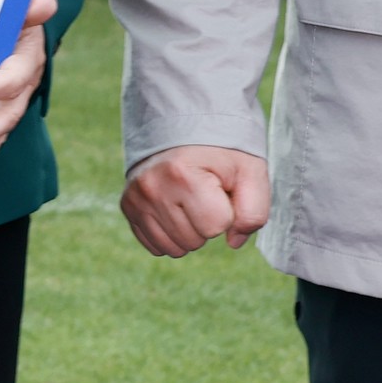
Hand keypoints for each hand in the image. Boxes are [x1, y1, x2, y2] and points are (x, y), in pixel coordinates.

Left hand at [0, 0, 56, 165]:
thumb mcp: (21, 10)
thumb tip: (47, 3)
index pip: (8, 80)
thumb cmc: (17, 16)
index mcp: (27, 61)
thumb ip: (28, 10)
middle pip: (7, 112)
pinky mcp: (6, 103)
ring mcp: (17, 97)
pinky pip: (0, 127)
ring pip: (3, 123)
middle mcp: (25, 84)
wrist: (25, 25)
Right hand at [123, 145, 272, 256]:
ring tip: (191, 205)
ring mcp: (136, 198)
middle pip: (194, 241)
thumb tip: (233, 242)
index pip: (215, 227)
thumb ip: (253, 212)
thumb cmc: (222, 156)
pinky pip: (155, 247)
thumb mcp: (251, 174)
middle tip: (206, 197)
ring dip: (190, 235)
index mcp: (182, 175)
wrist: (185, 133)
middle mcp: (152, 187)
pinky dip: (171, 238)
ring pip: (174, 249)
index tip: (222, 192)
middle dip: (208, 226)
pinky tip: (176, 214)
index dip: (227, 214)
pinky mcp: (128, 207)